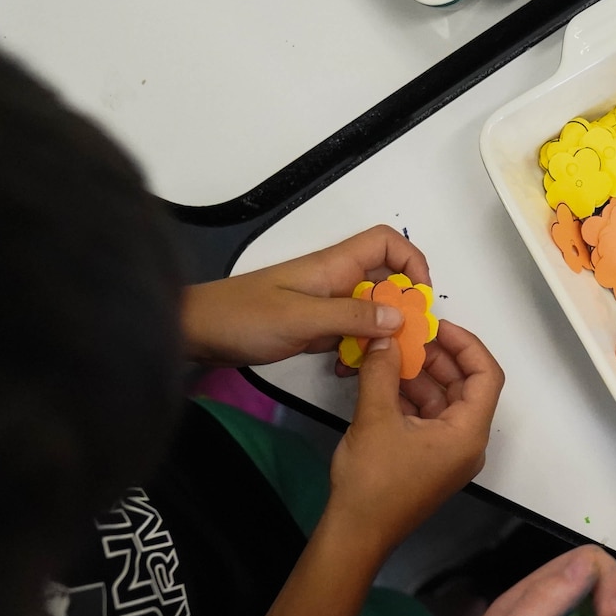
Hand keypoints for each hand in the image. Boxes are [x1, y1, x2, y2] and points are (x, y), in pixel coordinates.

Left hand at [181, 225, 431, 366]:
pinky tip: (349, 371)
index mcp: (333, 266)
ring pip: (371, 311)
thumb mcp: (301, 318)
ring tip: (383, 361)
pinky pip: (350, 333)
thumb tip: (400, 316)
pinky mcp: (314, 328)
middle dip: (402, 308)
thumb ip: (352, 316)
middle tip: (408, 341)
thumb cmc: (243, 317)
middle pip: (386, 281)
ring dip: (381, 334)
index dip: (411, 262)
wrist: (195, 332)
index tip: (419, 298)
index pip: (386, 244)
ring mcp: (324, 304)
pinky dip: (357, 350)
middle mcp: (334, 281)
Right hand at [324, 320, 502, 552]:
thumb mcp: (375, 418)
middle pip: (466, 386)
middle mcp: (467, 443)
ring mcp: (449, 452)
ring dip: (420, 375)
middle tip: (408, 335)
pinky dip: (411, 396)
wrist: (356, 533)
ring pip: (444, 400)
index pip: (486, 376)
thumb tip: (385, 339)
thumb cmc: (373, 483)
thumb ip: (382, 371)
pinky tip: (385, 380)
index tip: (436, 326)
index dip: (466, 345)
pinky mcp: (430, 459)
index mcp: (468, 434)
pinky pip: (429, 417)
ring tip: (391, 354)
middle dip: (438, 357)